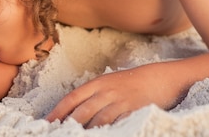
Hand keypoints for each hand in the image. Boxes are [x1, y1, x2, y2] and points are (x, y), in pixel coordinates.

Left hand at [45, 64, 181, 127]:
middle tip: (55, 133)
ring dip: (84, 131)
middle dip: (67, 124)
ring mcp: (120, 102)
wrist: (161, 77)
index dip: (58, 111)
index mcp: (97, 83)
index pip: (72, 98)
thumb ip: (94, 95)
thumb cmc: (134, 82)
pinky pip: (117, 124)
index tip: (46, 122)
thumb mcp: (110, 83)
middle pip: (81, 111)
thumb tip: (76, 110)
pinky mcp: (133, 111)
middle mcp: (106, 91)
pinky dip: (106, 132)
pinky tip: (99, 136)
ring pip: (97, 120)